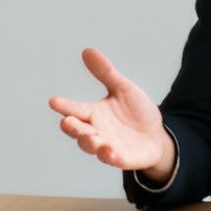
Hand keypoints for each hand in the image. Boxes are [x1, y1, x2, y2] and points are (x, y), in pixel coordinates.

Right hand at [49, 48, 175, 180]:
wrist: (157, 134)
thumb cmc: (136, 112)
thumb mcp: (122, 88)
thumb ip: (105, 73)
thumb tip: (87, 51)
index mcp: (93, 113)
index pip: (75, 109)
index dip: (64, 106)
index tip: (53, 101)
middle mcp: (96, 130)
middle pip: (78, 130)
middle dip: (72, 127)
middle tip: (67, 122)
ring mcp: (107, 145)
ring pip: (91, 146)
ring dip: (89, 143)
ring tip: (91, 138)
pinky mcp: (122, 158)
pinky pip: (112, 159)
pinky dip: (109, 156)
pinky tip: (108, 151)